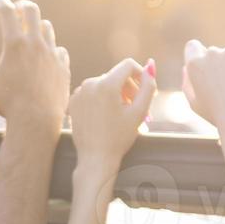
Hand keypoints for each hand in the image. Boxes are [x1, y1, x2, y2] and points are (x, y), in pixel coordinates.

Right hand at [0, 0, 69, 131]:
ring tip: (31, 29)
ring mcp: (52, 54)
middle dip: (22, 6)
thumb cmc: (6, 104)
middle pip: (32, 11)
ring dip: (37, 25)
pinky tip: (47, 52)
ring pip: (47, 28)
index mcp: (14, 44)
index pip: (7, 11)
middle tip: (17, 7)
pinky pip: (59, 50)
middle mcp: (36, 44)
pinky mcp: (63, 67)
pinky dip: (51, 48)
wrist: (37, 121)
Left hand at [69, 58, 156, 172]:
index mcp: (106, 84)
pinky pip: (92, 93)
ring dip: (117, 95)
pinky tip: (107, 117)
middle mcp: (90, 83)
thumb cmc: (119, 137)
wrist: (95, 158)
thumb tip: (150, 64)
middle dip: (129, 89)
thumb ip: (148, 86)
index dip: (140, 75)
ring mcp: (79, 92)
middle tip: (137, 108)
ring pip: (104, 84)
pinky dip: (102, 100)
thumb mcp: (139, 111)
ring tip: (123, 114)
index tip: (144, 91)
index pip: (128, 65)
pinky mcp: (73, 101)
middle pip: (116, 76)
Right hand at [182, 39, 224, 131]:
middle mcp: (211, 53)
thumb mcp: (193, 102)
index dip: (198, 56)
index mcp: (194, 63)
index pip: (192, 46)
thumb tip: (186, 67)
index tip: (205, 67)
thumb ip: (187, 83)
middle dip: (218, 65)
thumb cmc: (215, 114)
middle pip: (213, 53)